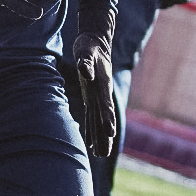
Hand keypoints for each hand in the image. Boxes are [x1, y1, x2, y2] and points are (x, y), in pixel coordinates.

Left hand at [71, 32, 117, 158]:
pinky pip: (92, 116)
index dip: (107, 118)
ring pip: (99, 120)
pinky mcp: (91, 96)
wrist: (96, 41)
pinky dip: (92, 129)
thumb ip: (86, 63)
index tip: (110, 132)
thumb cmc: (89, 46)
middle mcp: (102, 94)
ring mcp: (97, 96)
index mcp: (102, 85)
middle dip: (105, 136)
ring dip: (100, 137)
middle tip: (105, 154)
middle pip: (104, 118)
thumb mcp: (85, 52)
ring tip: (100, 154)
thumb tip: (85, 72)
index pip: (106, 104)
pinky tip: (91, 142)